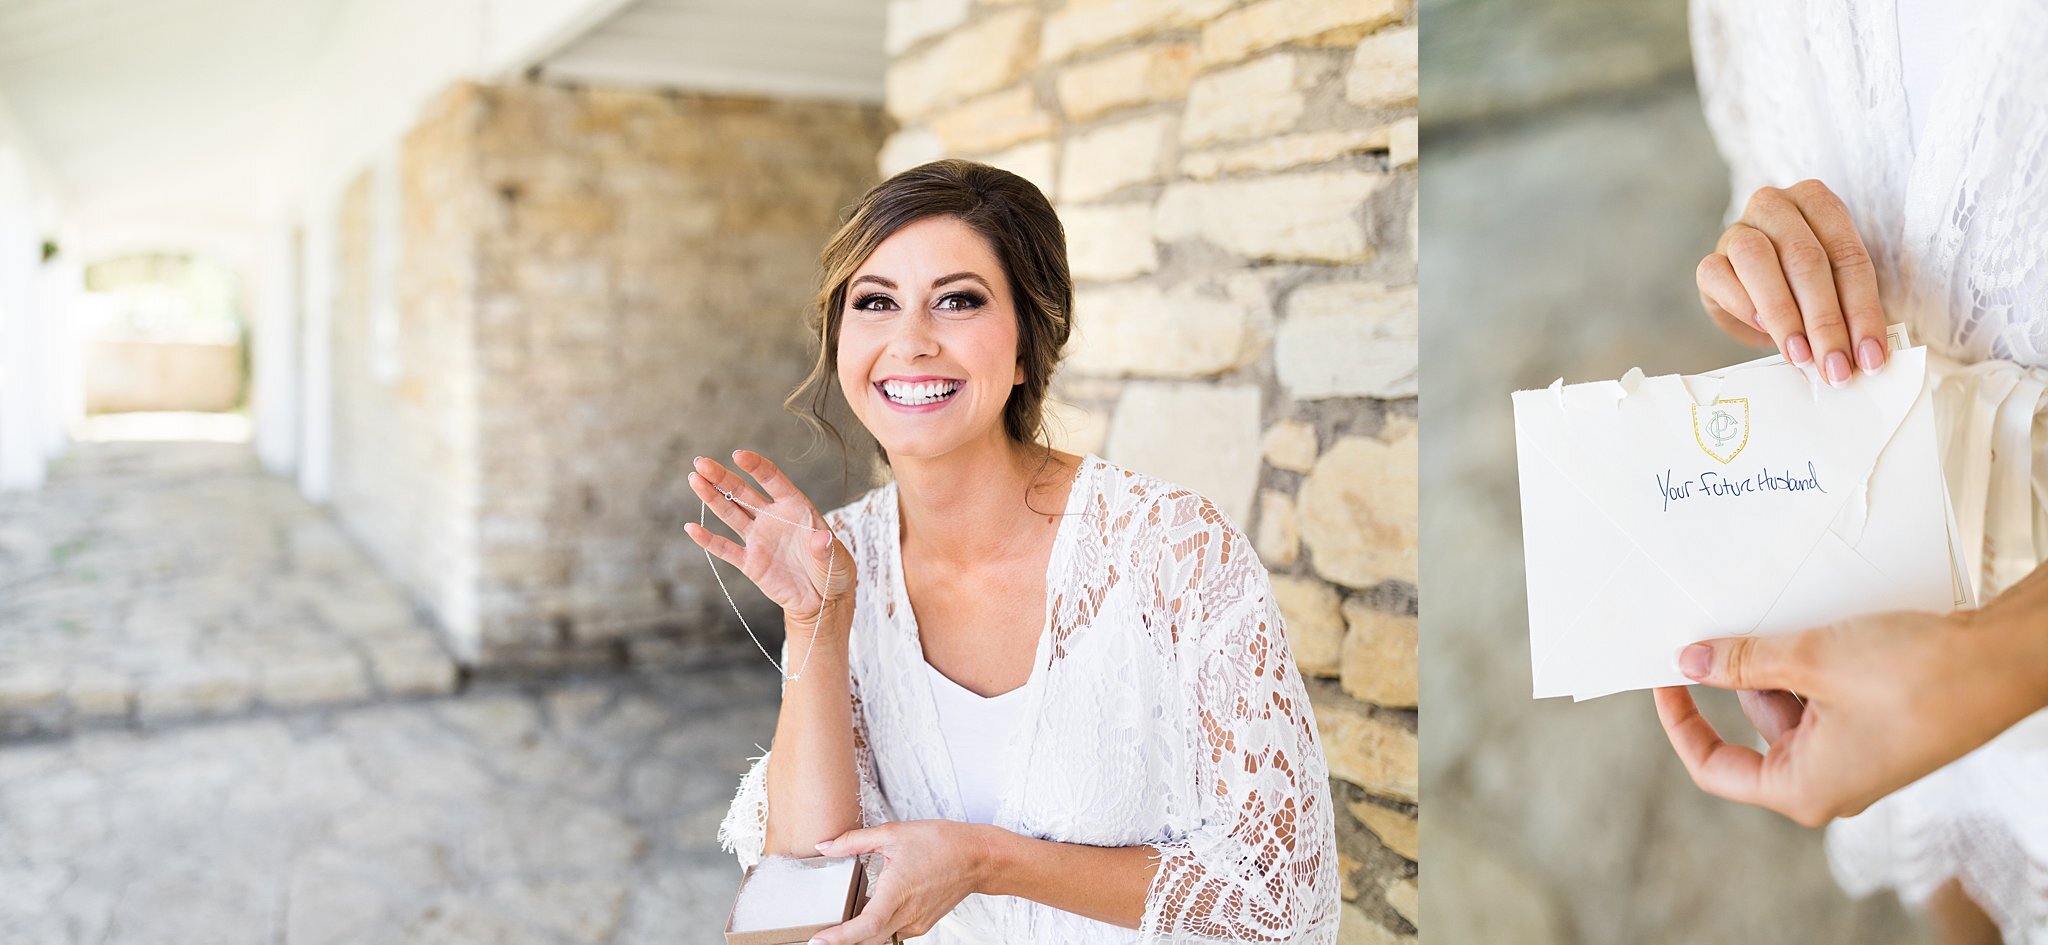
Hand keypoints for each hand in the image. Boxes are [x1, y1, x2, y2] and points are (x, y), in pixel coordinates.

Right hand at [683, 450, 854, 638]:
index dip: (756, 466)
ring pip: (731, 513)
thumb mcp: (836, 560)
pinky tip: (692, 528)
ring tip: (694, 479)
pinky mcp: (750, 562)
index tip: (738, 455)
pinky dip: (708, 540)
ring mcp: (759, 539)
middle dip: (722, 477)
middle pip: (743, 492)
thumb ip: (825, 549)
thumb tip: (821, 539)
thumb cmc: (833, 571)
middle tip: (700, 462)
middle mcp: (772, 518)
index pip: (773, 480)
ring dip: (712, 497)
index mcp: (795, 507)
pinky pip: (726, 549)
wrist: (822, 599)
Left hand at [808, 820, 997, 943]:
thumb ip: (854, 841)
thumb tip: (824, 846)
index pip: (866, 925)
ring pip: (880, 940)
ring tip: (840, 926)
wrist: (977, 857)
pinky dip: (877, 929)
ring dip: (860, 936)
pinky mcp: (922, 925)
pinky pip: (893, 933)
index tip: (818, 941)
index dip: (840, 938)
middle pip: (868, 940)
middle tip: (819, 937)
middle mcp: (908, 914)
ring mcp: (917, 923)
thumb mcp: (893, 833)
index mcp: (899, 891)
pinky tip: (870, 914)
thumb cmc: (941, 843)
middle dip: (842, 942)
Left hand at [1654, 595, 2047, 826]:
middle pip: (1752, 729)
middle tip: (1714, 625)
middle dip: (1734, 675)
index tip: (1662, 675)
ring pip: (1788, 705)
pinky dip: (1806, 663)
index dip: (1679, 722)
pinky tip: (1805, 624)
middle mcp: (1828, 781)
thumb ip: (1741, 663)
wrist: (2004, 661)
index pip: (1713, 769)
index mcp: (1804, 789)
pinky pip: (1822, 696)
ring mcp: (1855, 754)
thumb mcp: (1810, 660)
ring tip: (1771, 618)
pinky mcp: (1878, 726)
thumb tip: (1689, 661)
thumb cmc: (1915, 675)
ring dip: (1774, 663)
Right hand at [1696, 178, 1888, 384]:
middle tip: (1834, 365)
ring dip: (1784, 315)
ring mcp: (1738, 230)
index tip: (1870, 356)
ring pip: (1757, 260)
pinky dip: (1743, 305)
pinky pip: (1719, 276)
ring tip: (1800, 357)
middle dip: (1824, 321)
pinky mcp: (1710, 260)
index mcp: (1818, 202)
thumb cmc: (1802, 287)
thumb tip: (1866, 354)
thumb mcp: (1834, 288)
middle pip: (1805, 259)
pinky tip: (1762, 330)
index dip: (1863, 310)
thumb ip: (1849, 309)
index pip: (1848, 257)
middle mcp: (1776, 206)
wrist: (1756, 293)